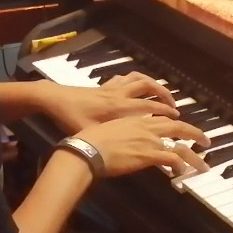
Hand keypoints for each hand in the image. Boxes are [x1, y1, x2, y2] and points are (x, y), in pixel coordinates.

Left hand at [43, 74, 176, 134]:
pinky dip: (136, 80)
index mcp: (119, 107)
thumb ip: (114, 143)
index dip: (165, 111)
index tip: (178, 117)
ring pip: (139, 79)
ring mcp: (112, 87)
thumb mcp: (92, 134)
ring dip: (154, 84)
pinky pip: (126, 77)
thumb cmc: (72, 118)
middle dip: (165, 95)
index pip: (149, 106)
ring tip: (162, 93)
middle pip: (149, 87)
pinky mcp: (104, 85)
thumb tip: (132, 154)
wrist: (54, 99)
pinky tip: (138, 86)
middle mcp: (120, 94)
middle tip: (175, 106)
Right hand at [73, 115, 209, 177]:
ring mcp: (149, 140)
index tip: (183, 128)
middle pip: (178, 128)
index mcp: (137, 119)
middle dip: (194, 134)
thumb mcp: (110, 129)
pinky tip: (181, 173)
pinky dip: (180, 166)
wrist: (88, 148)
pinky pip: (171, 160)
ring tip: (203, 165)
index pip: (163, 119)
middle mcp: (146, 127)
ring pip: (180, 146)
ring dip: (194, 156)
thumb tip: (125, 139)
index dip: (175, 124)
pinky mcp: (148, 155)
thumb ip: (122, 132)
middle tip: (206, 142)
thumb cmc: (91, 140)